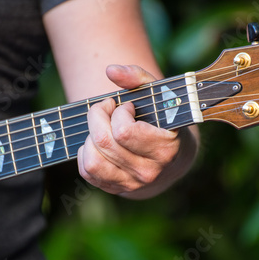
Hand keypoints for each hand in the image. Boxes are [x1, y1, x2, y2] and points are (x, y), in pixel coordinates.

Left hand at [77, 65, 198, 198]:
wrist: (173, 158)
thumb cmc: (164, 121)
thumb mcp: (159, 96)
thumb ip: (138, 78)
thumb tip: (110, 70)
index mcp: (164, 149)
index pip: (123, 132)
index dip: (118, 112)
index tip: (127, 106)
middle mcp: (149, 171)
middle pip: (104, 141)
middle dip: (97, 116)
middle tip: (106, 108)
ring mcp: (132, 184)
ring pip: (93, 161)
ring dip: (90, 137)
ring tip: (102, 128)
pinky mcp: (117, 189)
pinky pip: (88, 173)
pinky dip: (85, 154)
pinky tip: (97, 144)